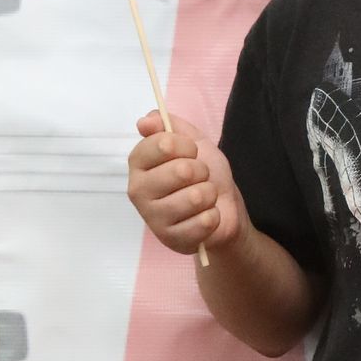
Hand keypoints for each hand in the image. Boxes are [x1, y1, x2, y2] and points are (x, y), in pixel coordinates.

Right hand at [126, 111, 245, 253]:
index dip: (186, 145)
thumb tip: (144, 121)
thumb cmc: (203, 175)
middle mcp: (138, 190)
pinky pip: (205, 221)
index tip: (191, 151)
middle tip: (199, 178)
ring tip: (203, 198)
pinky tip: (205, 216)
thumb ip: (169, 126)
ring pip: (196, 197)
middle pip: (181, 170)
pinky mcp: (171, 239)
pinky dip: (213, 216)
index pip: (162, 143)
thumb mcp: (192, 141)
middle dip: (201, 171)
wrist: (223, 209)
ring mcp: (152, 217)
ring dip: (209, 194)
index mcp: (138, 163)